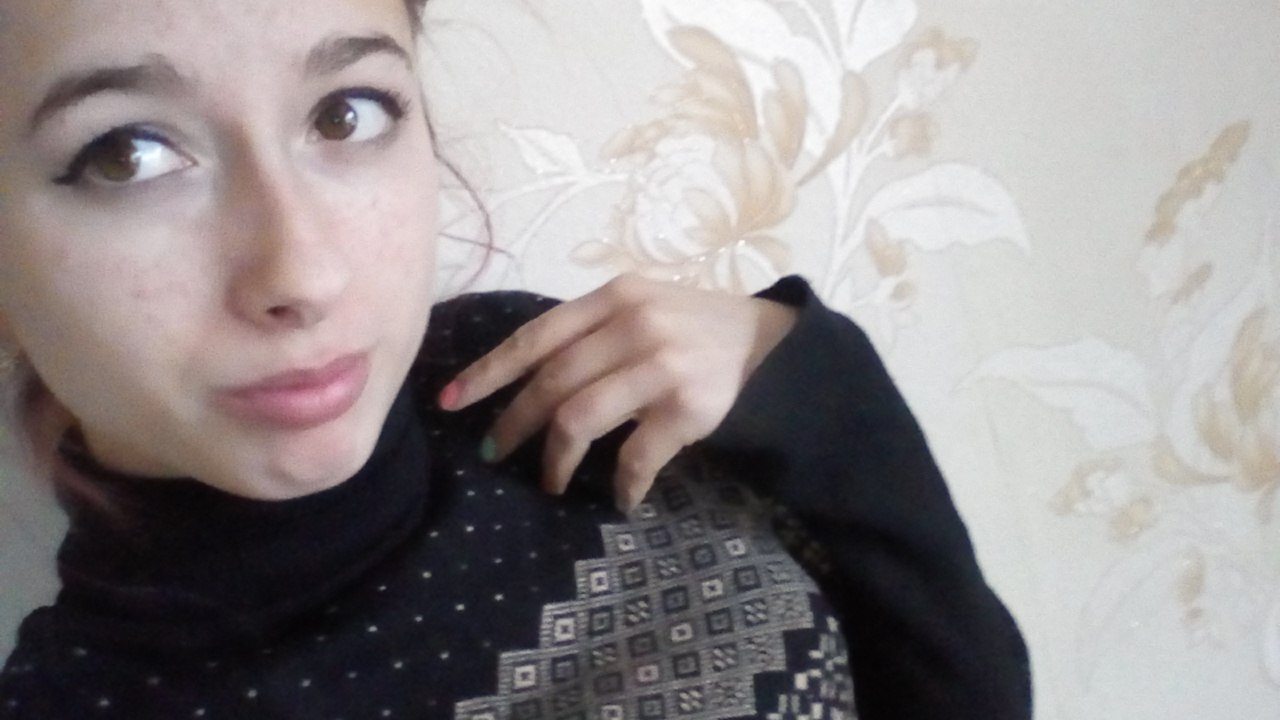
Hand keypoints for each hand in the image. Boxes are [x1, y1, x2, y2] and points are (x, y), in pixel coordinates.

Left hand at [436, 274, 797, 511]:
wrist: (769, 345)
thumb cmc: (690, 328)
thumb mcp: (639, 308)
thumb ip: (587, 331)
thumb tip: (519, 378)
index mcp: (613, 298)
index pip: (535, 336)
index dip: (488, 373)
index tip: (450, 402)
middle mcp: (633, 325)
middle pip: (551, 382)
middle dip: (514, 425)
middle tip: (495, 454)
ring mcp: (662, 366)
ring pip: (581, 420)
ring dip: (558, 461)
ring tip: (553, 482)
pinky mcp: (689, 408)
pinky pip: (637, 456)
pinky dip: (623, 484)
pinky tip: (621, 498)